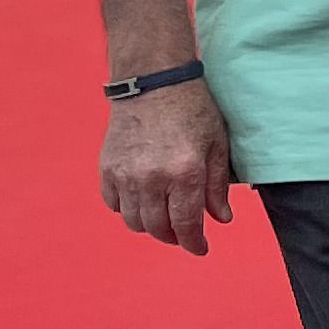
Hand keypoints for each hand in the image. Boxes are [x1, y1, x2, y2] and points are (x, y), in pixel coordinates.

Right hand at [97, 80, 233, 255]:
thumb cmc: (191, 108)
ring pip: (134, 221)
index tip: (200, 248)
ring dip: (150, 226)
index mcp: (185, 172)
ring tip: (162, 217)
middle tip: (183, 233)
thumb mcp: (215, 143)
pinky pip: (113, 204)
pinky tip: (141, 199)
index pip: (187, 225)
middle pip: (158, 229)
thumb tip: (221, 219)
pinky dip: (126, 208)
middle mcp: (152, 178)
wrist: (152, 80)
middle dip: (173, 237)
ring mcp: (125, 174)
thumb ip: (217, 185)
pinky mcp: (107, 167)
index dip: (194, 243)